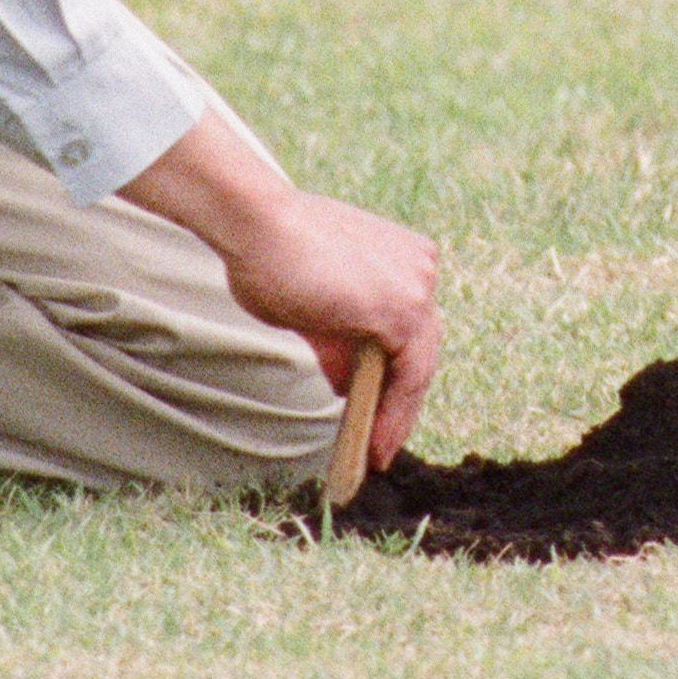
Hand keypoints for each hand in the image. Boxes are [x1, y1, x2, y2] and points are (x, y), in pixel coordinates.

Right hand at [116, 106, 439, 465]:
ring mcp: (417, 286)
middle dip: (399, 402)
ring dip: (395, 415)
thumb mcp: (315, 309)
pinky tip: (374, 441)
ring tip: (375, 453)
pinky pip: (408, 374)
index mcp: (404, 258)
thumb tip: (347, 384)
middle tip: (380, 443)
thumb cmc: (274, 256)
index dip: (398, 377)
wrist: (256, 225)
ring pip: (417, 365)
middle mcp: (421, 268)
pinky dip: (393, 412)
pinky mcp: (402, 310)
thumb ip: (341, 343)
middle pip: (419, 349)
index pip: (410, 330)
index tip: (382, 414)